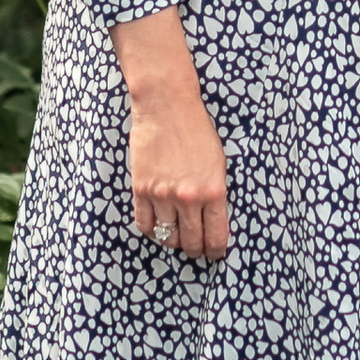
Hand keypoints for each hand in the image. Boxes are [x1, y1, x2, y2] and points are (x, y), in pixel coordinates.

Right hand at [116, 10, 229, 260]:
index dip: (216, 251)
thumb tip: (213, 221)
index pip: (216, 236)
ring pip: (167, 237)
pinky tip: (158, 226)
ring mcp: (162, 195)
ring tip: (177, 237)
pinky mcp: (141, 190)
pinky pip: (144, 224)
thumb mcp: (218, 162)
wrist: (167, 106)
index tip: (215, 253)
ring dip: (173, 241)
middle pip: (191, 242)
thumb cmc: (197, 130)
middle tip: (196, 248)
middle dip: (195, 250)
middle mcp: (188, 197)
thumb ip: (215, 193)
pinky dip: (152, 230)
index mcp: (213, 190)